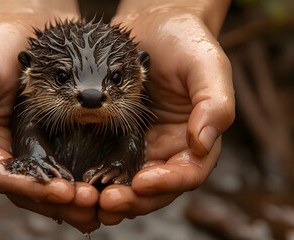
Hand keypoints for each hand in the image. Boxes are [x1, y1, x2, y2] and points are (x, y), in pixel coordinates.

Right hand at [0, 0, 99, 232]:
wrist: (28, 34)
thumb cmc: (0, 52)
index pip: (4, 177)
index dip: (30, 188)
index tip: (59, 191)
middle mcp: (13, 155)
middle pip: (31, 191)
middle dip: (58, 201)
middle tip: (87, 202)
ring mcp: (39, 152)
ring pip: (53, 188)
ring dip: (75, 201)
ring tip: (99, 202)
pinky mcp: (62, 145)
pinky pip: (73, 170)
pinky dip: (87, 182)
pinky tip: (106, 188)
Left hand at [99, 0, 234, 224]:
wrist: (153, 21)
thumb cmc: (185, 40)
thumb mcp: (207, 65)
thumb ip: (214, 103)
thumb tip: (203, 143)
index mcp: (195, 138)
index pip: (188, 173)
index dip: (168, 183)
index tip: (143, 182)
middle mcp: (169, 147)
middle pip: (156, 187)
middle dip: (134, 199)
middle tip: (108, 201)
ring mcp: (141, 144)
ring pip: (129, 182)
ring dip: (112, 195)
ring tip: (90, 198)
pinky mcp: (116, 135)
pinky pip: (107, 162)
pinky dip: (96, 175)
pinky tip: (79, 180)